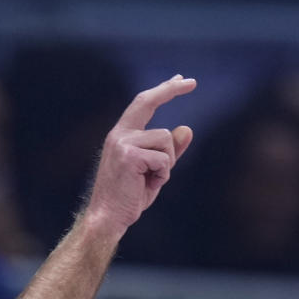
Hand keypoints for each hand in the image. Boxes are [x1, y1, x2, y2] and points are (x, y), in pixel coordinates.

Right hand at [84, 75, 195, 234]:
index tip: (181, 79)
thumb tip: (187, 129)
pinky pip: (164, 159)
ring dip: (167, 163)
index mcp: (122, 135)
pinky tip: (147, 186)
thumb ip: (169, 151)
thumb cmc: (129, 198)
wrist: (107, 219)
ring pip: (165, 139)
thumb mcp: (155, 171)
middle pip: (148, 101)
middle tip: (192, 81)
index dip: (164, 90)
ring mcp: (123, 143)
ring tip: (151, 180)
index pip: (144, 104)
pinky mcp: (130, 156)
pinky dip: (163, 175)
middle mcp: (119, 134)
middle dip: (170, 89)